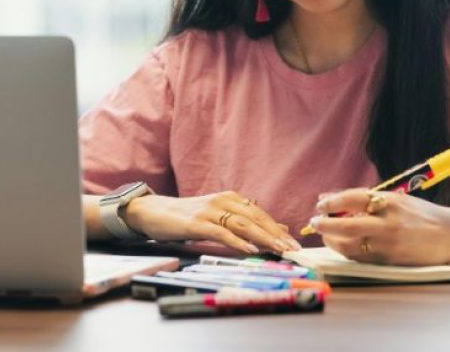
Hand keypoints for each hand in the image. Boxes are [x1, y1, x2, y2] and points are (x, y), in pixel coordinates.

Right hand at [121, 191, 300, 254]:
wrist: (155, 212)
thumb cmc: (188, 217)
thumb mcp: (219, 216)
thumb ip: (245, 222)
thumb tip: (278, 228)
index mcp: (230, 198)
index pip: (260, 214)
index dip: (278, 228)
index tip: (294, 243)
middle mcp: (223, 201)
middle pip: (255, 218)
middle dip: (276, 234)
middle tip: (293, 249)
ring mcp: (209, 211)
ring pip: (242, 225)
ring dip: (263, 238)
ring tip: (279, 249)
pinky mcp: (196, 223)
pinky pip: (221, 233)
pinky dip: (237, 241)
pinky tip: (250, 250)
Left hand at [309, 188, 449, 265]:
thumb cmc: (420, 214)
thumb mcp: (396, 200)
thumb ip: (366, 200)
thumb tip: (331, 199)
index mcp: (391, 203)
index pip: (354, 198)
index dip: (333, 201)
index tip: (320, 204)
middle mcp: (389, 224)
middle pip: (348, 225)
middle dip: (326, 225)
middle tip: (313, 222)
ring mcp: (390, 245)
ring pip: (351, 246)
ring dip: (333, 241)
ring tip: (325, 235)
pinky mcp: (391, 262)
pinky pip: (361, 257)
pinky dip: (347, 251)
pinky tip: (341, 245)